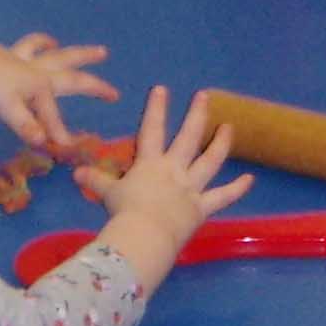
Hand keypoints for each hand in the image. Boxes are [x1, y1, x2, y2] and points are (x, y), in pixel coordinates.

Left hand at [0, 32, 118, 148]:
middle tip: (113, 91)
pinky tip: (45, 42)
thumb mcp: (9, 109)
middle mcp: (40, 70)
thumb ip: (27, 125)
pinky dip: (41, 43)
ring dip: (79, 55)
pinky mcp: (11, 53)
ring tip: (98, 52)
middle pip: (73, 76)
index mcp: (41, 86)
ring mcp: (27, 59)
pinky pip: (30, 47)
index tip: (68, 148)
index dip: (60, 133)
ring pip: (59, 55)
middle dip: (94, 86)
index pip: (53, 116)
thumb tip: (42, 142)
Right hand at [87, 86, 256, 287]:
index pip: (152, 130)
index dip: (156, 108)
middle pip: (188, 137)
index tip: (162, 88)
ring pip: (211, 160)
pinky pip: (223, 197)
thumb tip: (75, 172)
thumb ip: (96, 180)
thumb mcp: (108, 194)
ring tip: (229, 128)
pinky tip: (250, 179)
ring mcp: (191, 187)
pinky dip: (237, 188)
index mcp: (150, 164)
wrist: (145, 236)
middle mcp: (174, 170)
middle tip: (205, 96)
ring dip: (221, 143)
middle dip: (197, 114)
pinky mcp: (202, 207)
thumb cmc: (124, 213)